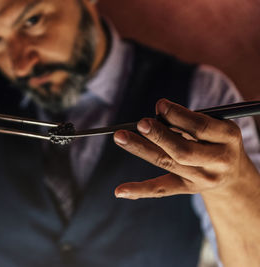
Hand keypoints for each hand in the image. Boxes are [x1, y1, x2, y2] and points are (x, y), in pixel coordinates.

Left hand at [113, 98, 257, 198]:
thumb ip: (188, 119)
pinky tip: (120, 191)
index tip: (160, 105)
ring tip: (121, 137)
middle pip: (183, 151)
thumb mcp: (213, 124)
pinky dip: (139, 190)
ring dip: (141, 149)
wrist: (233, 173)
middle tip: (140, 123)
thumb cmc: (216, 138)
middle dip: (160, 136)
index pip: (201, 127)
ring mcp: (202, 178)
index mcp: (227, 137)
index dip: (178, 116)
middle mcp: (217, 161)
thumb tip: (158, 112)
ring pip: (167, 163)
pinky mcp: (186, 189)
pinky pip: (161, 190)